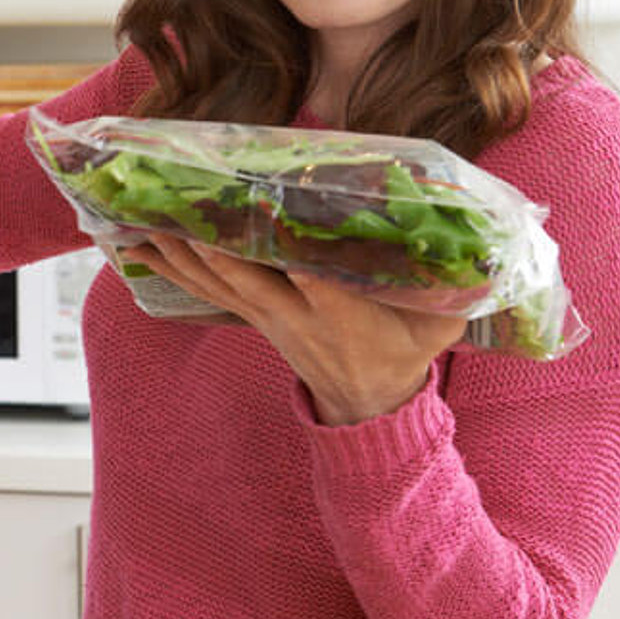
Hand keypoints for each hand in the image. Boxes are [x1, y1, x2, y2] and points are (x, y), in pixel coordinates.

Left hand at [120, 234, 466, 425]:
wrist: (367, 401)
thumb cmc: (406, 350)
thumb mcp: (440, 323)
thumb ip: (455, 286)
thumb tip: (481, 240)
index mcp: (344, 317)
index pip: (319, 287)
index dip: (298, 262)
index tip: (278, 232)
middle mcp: (295, 315)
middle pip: (248, 281)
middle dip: (215, 250)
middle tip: (181, 217)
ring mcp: (266, 316)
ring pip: (216, 281)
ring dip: (178, 253)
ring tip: (140, 221)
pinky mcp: (250, 314)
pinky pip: (203, 287)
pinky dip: (171, 265)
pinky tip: (137, 244)